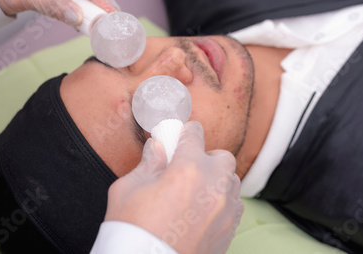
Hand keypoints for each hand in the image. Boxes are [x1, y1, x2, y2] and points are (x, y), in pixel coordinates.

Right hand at [105, 121, 243, 253]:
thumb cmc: (132, 231)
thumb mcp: (127, 189)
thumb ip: (148, 163)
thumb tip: (157, 148)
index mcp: (186, 170)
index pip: (194, 136)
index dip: (186, 131)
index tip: (182, 133)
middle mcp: (212, 187)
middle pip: (223, 157)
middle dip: (207, 156)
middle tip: (188, 164)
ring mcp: (224, 211)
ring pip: (232, 182)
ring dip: (217, 179)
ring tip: (196, 189)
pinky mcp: (227, 231)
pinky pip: (234, 207)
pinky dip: (223, 202)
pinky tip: (203, 208)